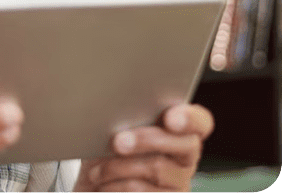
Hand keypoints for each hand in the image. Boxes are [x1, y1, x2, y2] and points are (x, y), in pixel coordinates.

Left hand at [74, 103, 213, 191]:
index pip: (200, 122)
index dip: (191, 118)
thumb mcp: (112, 128)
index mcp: (177, 130)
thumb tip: (114, 110)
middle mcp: (185, 158)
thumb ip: (124, 117)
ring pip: (159, 170)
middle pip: (183, 145)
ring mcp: (179, 185)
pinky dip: (118, 187)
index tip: (171, 118)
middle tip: (117, 142)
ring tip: (97, 170)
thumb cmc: (105, 150)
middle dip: (146, 140)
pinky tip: (103, 184)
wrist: (93, 187)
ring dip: (121, 168)